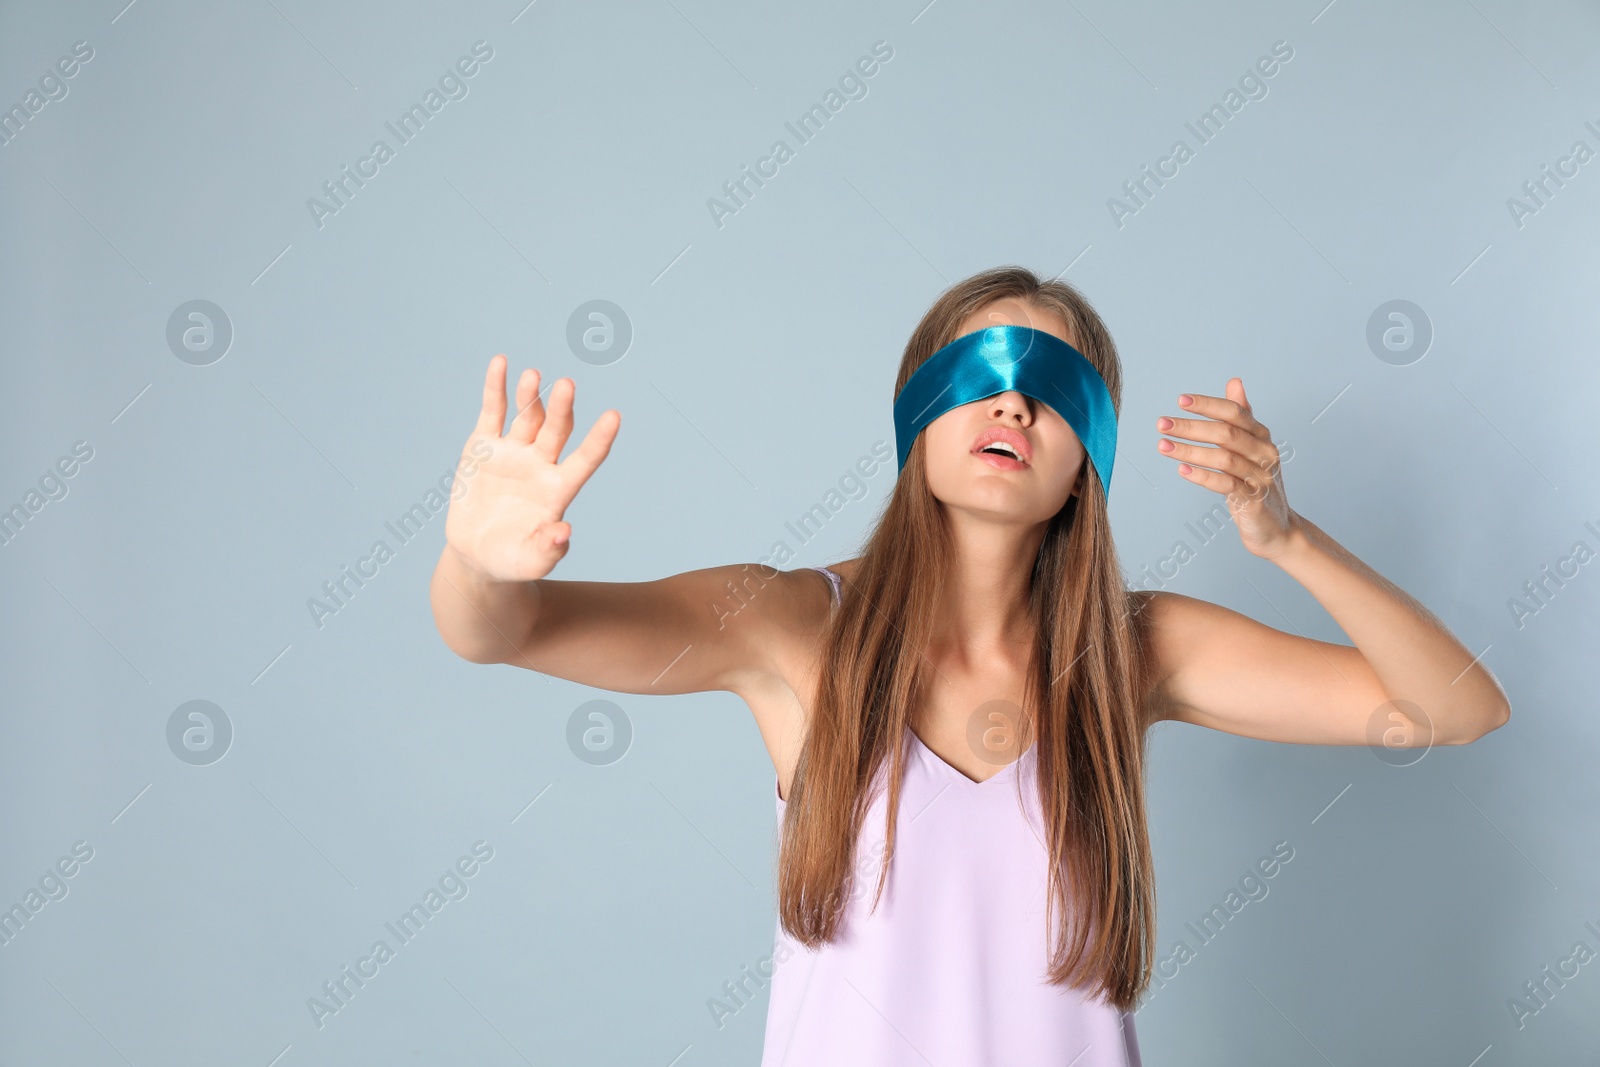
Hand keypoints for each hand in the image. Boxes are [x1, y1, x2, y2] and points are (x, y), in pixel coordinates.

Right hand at [444, 354, 620, 581]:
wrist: (477, 555)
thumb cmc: (513, 560)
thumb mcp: (531, 562)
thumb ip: (549, 549)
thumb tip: (565, 533)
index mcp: (559, 489)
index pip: (586, 459)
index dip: (599, 439)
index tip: (614, 416)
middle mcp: (541, 464)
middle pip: (556, 430)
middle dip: (562, 408)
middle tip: (567, 385)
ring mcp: (513, 452)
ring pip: (527, 417)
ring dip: (531, 396)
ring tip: (533, 376)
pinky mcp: (483, 447)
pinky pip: (493, 412)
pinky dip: (496, 387)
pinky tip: (501, 362)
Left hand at [1155, 377, 1296, 559]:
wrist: (1276, 529)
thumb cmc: (1257, 484)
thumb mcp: (1251, 448)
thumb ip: (1242, 416)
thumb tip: (1235, 381)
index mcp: (1262, 436)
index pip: (1235, 412)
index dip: (1208, 404)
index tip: (1180, 400)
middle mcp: (1265, 453)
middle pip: (1227, 433)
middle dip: (1191, 426)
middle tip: (1162, 424)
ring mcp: (1261, 477)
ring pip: (1224, 458)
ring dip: (1190, 450)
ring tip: (1163, 446)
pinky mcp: (1254, 501)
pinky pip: (1226, 485)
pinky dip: (1203, 476)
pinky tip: (1182, 470)